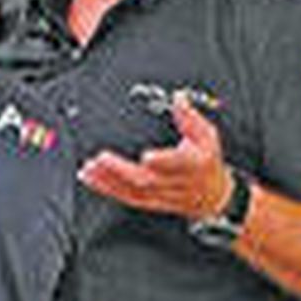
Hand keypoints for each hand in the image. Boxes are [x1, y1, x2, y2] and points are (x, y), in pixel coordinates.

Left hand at [78, 92, 232, 220]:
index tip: (147, 156)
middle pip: (146, 180)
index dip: (163, 161)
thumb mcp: (207, 136)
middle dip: (121, 171)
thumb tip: (178, 98)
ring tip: (89, 168)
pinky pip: (123, 197)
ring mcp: (159, 195)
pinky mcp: (147, 202)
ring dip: (107, 181)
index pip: (178, 164)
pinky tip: (90, 178)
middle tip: (101, 158)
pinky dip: (105, 188)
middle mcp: (175, 183)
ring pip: (131, 192)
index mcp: (193, 165)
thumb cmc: (206, 162)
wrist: (211, 196)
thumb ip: (190, 118)